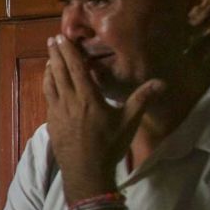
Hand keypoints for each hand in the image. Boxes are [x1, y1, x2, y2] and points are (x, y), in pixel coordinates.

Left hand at [42, 36, 161, 199]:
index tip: (62, 38)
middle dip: (55, 55)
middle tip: (51, 41)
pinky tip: (49, 86)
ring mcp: (57, 112)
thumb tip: (161, 82)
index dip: (68, 51)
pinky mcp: (51, 123)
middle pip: (59, 72)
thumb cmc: (109, 146)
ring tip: (49, 59)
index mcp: (87, 97)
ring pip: (49, 85)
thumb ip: (142, 99)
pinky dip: (47, 87)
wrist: (86, 172)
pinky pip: (47, 99)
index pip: (75, 68)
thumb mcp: (129, 122)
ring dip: (49, 70)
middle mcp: (68, 101)